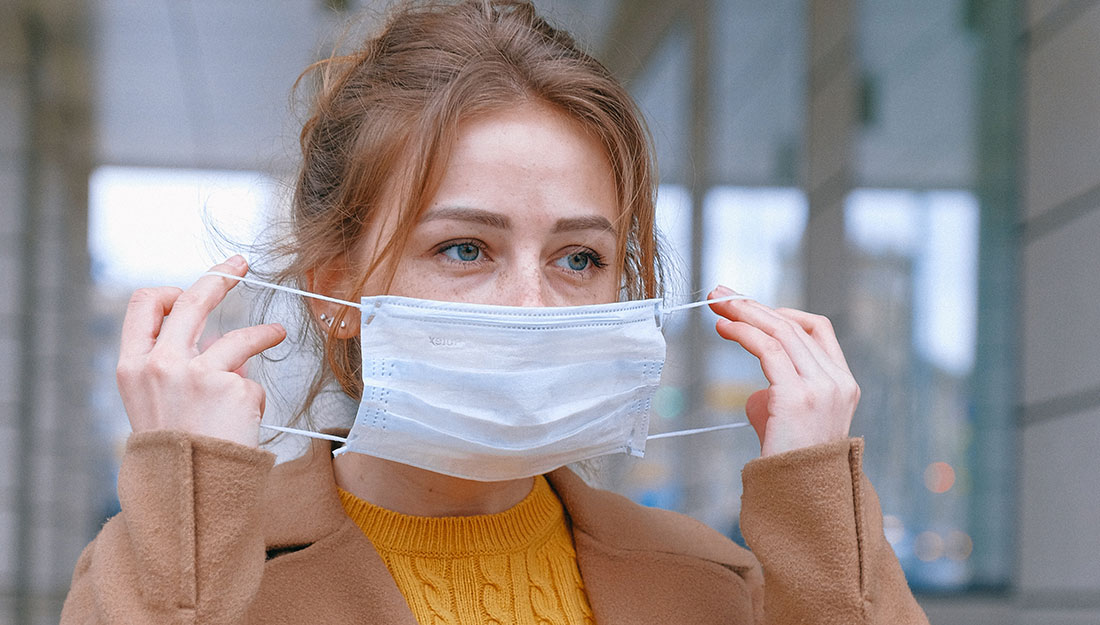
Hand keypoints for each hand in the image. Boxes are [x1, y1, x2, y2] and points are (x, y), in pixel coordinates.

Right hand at [115, 256, 286, 446]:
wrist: (185, 494)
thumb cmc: (174, 452)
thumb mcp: (157, 405)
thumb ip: (181, 370)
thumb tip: (224, 348)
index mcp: (132, 366)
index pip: (144, 305)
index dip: (171, 291)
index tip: (193, 287)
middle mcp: (160, 364)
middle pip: (192, 300)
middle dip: (219, 276)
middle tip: (241, 266)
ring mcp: (196, 373)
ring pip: (237, 337)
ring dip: (263, 333)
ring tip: (276, 333)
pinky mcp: (231, 386)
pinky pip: (251, 383)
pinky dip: (252, 400)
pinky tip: (245, 421)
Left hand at [708, 286, 859, 456]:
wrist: (802, 503)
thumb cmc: (791, 468)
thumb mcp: (791, 422)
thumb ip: (780, 398)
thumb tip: (758, 392)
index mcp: (842, 383)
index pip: (817, 329)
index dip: (781, 312)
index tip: (748, 307)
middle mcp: (837, 381)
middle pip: (795, 324)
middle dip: (754, 305)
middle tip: (721, 293)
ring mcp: (822, 387)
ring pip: (781, 331)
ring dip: (744, 312)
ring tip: (716, 303)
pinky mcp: (798, 396)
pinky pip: (767, 349)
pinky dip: (742, 332)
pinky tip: (723, 327)